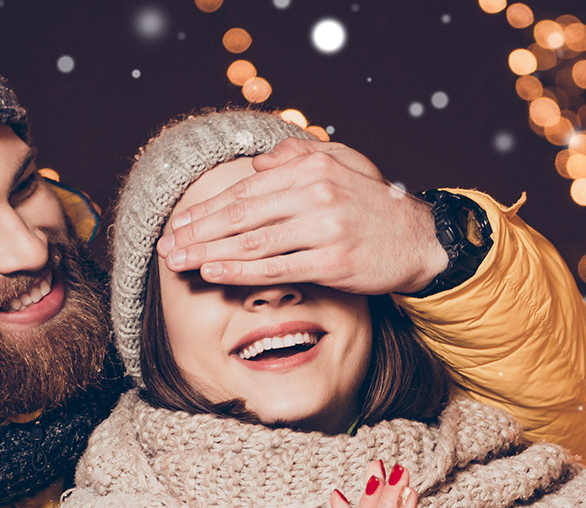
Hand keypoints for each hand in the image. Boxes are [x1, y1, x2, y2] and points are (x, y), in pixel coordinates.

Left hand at [155, 140, 449, 294]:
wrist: (420, 239)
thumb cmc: (374, 206)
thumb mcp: (342, 164)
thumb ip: (298, 158)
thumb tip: (257, 162)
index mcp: (311, 167)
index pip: (245, 190)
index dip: (206, 209)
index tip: (178, 224)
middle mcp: (316, 193)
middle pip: (241, 215)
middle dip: (197, 232)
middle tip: (166, 247)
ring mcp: (325, 227)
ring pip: (252, 242)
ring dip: (209, 253)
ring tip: (179, 262)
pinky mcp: (333, 260)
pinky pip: (276, 268)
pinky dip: (239, 271)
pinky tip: (213, 272)